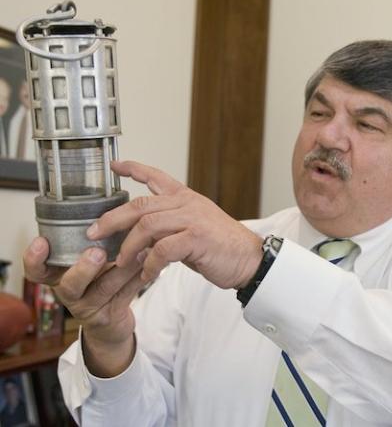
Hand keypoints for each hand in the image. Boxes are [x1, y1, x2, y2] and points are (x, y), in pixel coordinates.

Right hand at [23, 237, 146, 375]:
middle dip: (84, 268)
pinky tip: (151, 267)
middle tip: (97, 252)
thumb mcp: (92, 262)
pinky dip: (139, 279)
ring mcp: (89, 307)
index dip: (34, 259)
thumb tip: (116, 209)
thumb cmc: (102, 282)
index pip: (38, 270)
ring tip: (140, 253)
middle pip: (69, 284)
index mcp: (60, 275)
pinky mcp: (109, 316)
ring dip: (123, 269)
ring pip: (104, 288)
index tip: (41, 241)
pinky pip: (125, 296)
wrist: (112, 323)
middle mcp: (70, 292)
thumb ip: (97, 241)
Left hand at [87, 160, 262, 289]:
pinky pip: (163, 249)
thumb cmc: (221, 246)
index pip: (156, 176)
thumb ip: (167, 229)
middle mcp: (186, 203)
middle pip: (140, 204)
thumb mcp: (192, 229)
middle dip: (113, 218)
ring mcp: (192, 218)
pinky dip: (150, 264)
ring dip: (129, 246)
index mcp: (185, 198)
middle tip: (94, 232)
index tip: (115, 165)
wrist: (250, 258)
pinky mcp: (197, 237)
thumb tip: (140, 242)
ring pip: (147, 226)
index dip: (134, 168)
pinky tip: (148, 273)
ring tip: (121, 261)